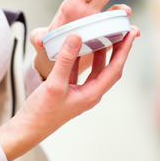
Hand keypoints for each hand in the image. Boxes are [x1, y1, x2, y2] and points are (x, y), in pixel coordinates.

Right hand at [0, 25, 138, 160]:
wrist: (28, 128)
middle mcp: (91, 93)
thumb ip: (66, 60)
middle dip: (118, 50)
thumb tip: (76, 37)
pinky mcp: (71, 91)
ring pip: (97, 69)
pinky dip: (83, 58)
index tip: (131, 34)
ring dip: (101, 53)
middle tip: (124, 31)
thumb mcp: (55, 84)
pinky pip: (82, 71)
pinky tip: (78, 47)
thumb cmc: (43, 112)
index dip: (124, 50)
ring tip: (105, 35)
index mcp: (92, 94)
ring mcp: (81, 93)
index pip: (115, 68)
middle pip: (110, 68)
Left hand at [30, 0, 131, 79]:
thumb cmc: (49, 45)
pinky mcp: (106, 37)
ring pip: (113, 13)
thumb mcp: (41, 42)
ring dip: (121, 11)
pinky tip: (135, 32)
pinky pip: (119, 31)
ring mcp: (98, 24)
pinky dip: (128, 31)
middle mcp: (88, 12)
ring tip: (126, 13)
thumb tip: (39, 38)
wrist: (59, 61)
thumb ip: (39, 38)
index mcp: (72, 7)